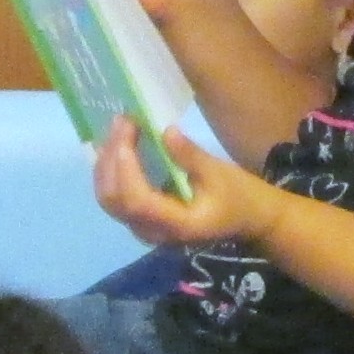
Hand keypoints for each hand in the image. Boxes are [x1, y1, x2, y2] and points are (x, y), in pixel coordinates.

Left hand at [94, 122, 283, 248]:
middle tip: (123, 121)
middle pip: (114, 200)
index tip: (128, 133)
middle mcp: (153, 232)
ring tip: (117, 127)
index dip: (126, 168)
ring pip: (108, 199)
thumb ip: (189, 156)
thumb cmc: (238, 198)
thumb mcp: (219, 173)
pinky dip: (109, 170)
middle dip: (112, 157)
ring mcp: (144, 228)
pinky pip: (115, 197)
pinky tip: (113, 145)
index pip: (138, 201)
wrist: (246, 220)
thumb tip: (164, 132)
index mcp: (177, 225)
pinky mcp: (141, 218)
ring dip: (106, 161)